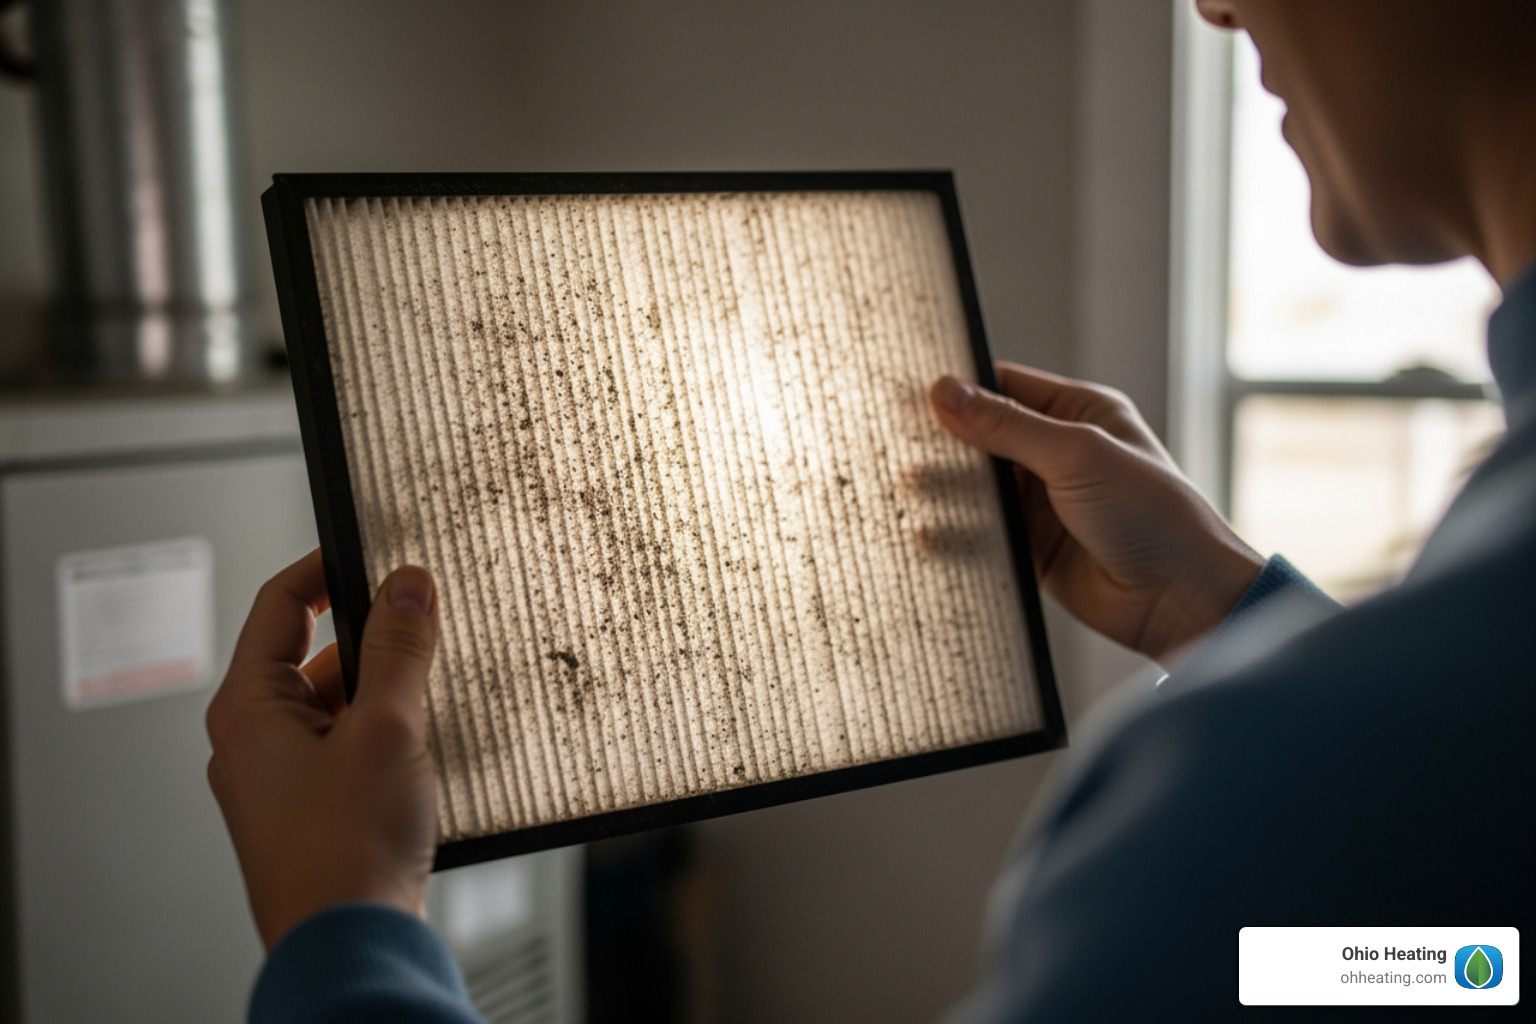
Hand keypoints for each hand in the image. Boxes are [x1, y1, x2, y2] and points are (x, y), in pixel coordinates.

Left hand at [205, 549, 440, 950]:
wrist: (348, 946)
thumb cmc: (344, 854)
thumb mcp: (386, 729)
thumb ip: (400, 649)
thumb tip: (408, 586)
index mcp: (248, 708)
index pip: (279, 605)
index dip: (327, 569)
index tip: (372, 553)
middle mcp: (253, 741)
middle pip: (312, 655)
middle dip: (372, 640)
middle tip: (423, 629)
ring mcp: (279, 780)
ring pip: (335, 705)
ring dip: (382, 694)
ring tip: (429, 705)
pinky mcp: (311, 812)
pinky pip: (345, 748)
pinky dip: (382, 737)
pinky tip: (422, 753)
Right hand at [930, 363, 1263, 662]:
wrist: (1182, 598)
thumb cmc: (1154, 515)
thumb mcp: (1077, 455)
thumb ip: (1007, 425)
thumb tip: (945, 392)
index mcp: (1080, 414)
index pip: (1005, 387)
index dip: (959, 390)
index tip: (912, 396)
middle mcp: (1059, 455)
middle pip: (983, 439)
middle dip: (943, 444)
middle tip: (898, 447)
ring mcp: (1045, 505)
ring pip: (977, 489)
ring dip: (944, 490)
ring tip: (908, 490)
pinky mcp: (1033, 551)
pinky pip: (982, 536)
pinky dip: (954, 535)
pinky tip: (927, 535)